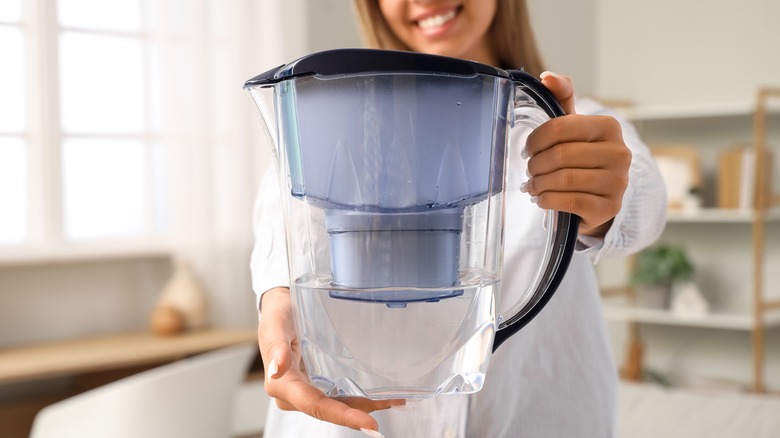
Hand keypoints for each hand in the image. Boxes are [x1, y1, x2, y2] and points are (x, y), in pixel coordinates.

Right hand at [257, 287, 403, 434]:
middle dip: (360, 413)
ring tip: (394, 399)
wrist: (281, 308)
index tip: (367, 423)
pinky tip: (381, 395)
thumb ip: (276, 348)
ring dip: (364, 406)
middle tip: (390, 408)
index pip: (315, 404)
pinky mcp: (315, 384)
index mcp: (282, 384)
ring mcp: (306, 391)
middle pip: (330, 410)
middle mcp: (294, 394)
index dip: (342, 416)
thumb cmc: (277, 315)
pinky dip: (359, 397)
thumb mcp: (275, 325)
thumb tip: (276, 371)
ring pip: (337, 405)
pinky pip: (338, 396)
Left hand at [521, 71, 630, 236]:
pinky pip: (570, 201)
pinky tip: (542, 198)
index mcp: (609, 127)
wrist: (599, 196)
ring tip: (533, 185)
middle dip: (536, 164)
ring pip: (564, 179)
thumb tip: (547, 76)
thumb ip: (561, 98)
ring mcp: (618, 182)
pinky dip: (548, 200)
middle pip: (560, 155)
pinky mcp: (609, 207)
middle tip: (529, 171)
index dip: (536, 139)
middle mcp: (620, 153)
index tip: (527, 149)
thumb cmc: (582, 157)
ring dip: (539, 184)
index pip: (560, 127)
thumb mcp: (573, 127)